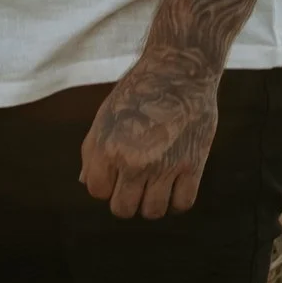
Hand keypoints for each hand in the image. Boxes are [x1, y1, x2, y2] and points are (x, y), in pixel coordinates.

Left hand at [79, 61, 219, 219]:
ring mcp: (165, 166)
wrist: (179, 71)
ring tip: (154, 186)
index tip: (115, 170)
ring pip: (152, 212)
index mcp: (108, 148)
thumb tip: (88, 184)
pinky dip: (175, 201)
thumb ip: (92, 152)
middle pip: (123, 209)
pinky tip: (173, 186)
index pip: (98, 191)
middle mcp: (134, 162)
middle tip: (134, 182)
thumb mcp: (105, 116)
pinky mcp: (192, 165)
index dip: (105, 183)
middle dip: (125, 198)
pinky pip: (182, 204)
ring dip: (150, 203)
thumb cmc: (139, 93)